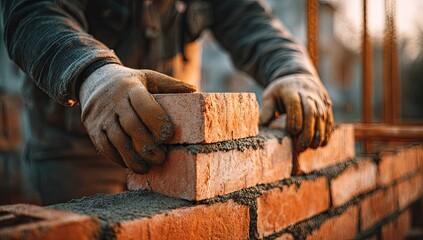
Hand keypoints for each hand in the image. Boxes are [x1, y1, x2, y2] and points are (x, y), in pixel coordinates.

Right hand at [79, 64, 195, 172]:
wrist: (93, 79)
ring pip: (117, 139)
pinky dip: (118, 158)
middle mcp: (115, 101)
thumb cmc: (130, 83)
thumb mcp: (148, 78)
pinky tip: (131, 164)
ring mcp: (102, 115)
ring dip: (132, 157)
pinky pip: (104, 146)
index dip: (157, 122)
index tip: (168, 136)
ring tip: (146, 167)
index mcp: (132, 88)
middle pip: (131, 126)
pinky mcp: (93, 127)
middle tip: (161, 158)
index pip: (144, 105)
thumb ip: (170, 85)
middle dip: (147, 145)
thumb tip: (194, 90)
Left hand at [259, 75, 333, 151]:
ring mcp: (319, 99)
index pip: (295, 107)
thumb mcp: (270, 96)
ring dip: (318, 135)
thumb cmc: (282, 91)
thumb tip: (259, 127)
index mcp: (291, 91)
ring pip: (322, 117)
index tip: (290, 132)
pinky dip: (327, 132)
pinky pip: (329, 119)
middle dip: (307, 132)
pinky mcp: (327, 105)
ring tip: (311, 147)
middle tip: (301, 147)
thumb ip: (266, 111)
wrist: (300, 77)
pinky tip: (321, 143)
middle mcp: (308, 94)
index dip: (293, 122)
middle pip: (311, 113)